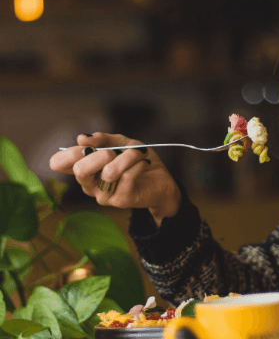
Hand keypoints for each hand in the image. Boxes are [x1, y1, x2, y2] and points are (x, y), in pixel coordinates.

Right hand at [49, 133, 181, 226]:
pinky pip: (127, 176)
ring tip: (139, 152)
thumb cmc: (137, 160)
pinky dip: (138, 164)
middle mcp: (89, 184)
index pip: (58, 163)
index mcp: (84, 168)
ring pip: (109, 172)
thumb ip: (102, 139)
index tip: (87, 145)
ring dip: (128, 157)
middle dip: (100, 155)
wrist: (161, 180)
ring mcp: (103, 195)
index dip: (69, 152)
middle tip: (114, 151)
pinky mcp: (120, 200)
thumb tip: (82, 138)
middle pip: (80, 170)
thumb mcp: (120, 143)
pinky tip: (144, 163)